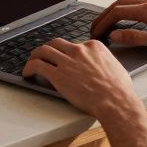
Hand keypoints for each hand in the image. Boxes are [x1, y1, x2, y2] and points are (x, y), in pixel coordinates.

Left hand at [22, 38, 138, 118]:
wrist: (115, 102)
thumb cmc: (119, 91)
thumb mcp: (116, 67)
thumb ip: (105, 62)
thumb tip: (103, 66)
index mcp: (94, 47)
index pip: (74, 44)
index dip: (66, 51)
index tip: (63, 57)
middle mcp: (79, 50)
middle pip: (56, 43)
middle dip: (48, 49)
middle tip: (43, 55)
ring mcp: (67, 61)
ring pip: (43, 51)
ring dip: (34, 56)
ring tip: (31, 63)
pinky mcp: (58, 74)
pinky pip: (37, 66)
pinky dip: (28, 67)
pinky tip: (27, 73)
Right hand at [90, 0, 146, 55]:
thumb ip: (136, 38)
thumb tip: (115, 36)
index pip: (117, 12)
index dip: (103, 22)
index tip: (95, 32)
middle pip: (120, 4)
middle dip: (105, 15)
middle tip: (96, 27)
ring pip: (130, 2)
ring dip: (115, 11)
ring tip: (108, 24)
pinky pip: (140, 3)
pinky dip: (127, 10)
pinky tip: (129, 19)